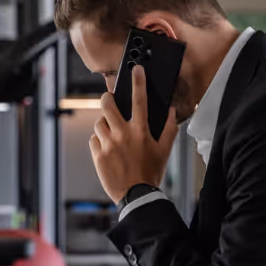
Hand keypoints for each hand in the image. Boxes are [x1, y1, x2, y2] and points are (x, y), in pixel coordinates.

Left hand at [89, 65, 178, 203]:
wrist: (136, 195)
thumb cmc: (150, 173)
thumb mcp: (164, 150)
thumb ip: (169, 129)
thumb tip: (171, 111)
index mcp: (140, 131)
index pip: (140, 100)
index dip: (138, 82)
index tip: (136, 70)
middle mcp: (122, 134)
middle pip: (108, 105)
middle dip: (107, 98)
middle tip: (109, 99)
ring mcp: (108, 144)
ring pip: (99, 123)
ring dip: (104, 124)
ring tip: (111, 132)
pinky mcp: (98, 154)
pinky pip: (94, 140)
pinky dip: (99, 141)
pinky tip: (107, 148)